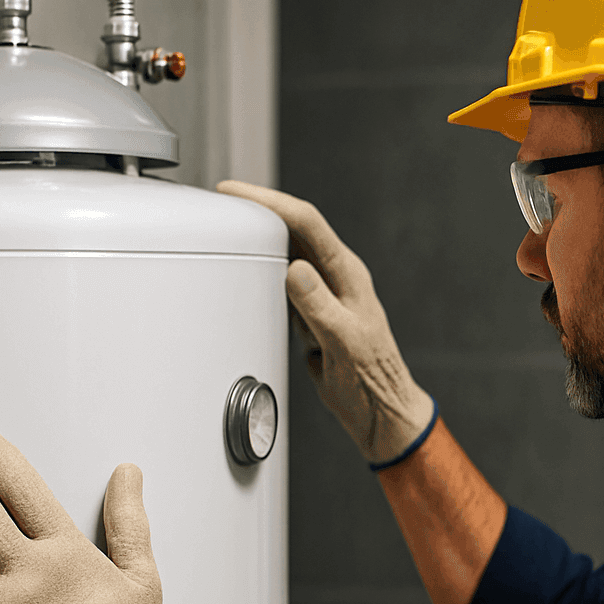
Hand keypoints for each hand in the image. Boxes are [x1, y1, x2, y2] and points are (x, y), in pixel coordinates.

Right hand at [217, 180, 435, 466]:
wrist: (379, 410)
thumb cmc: (372, 381)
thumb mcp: (344, 342)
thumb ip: (319, 306)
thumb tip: (296, 270)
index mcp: (348, 275)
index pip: (309, 224)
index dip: (272, 202)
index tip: (239, 193)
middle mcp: (336, 278)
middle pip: (296, 229)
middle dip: (261, 209)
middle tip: (224, 200)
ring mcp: (324, 294)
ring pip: (288, 252)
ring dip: (261, 237)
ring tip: (229, 224)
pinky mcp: (312, 312)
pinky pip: (284, 281)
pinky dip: (263, 269)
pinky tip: (247, 268)